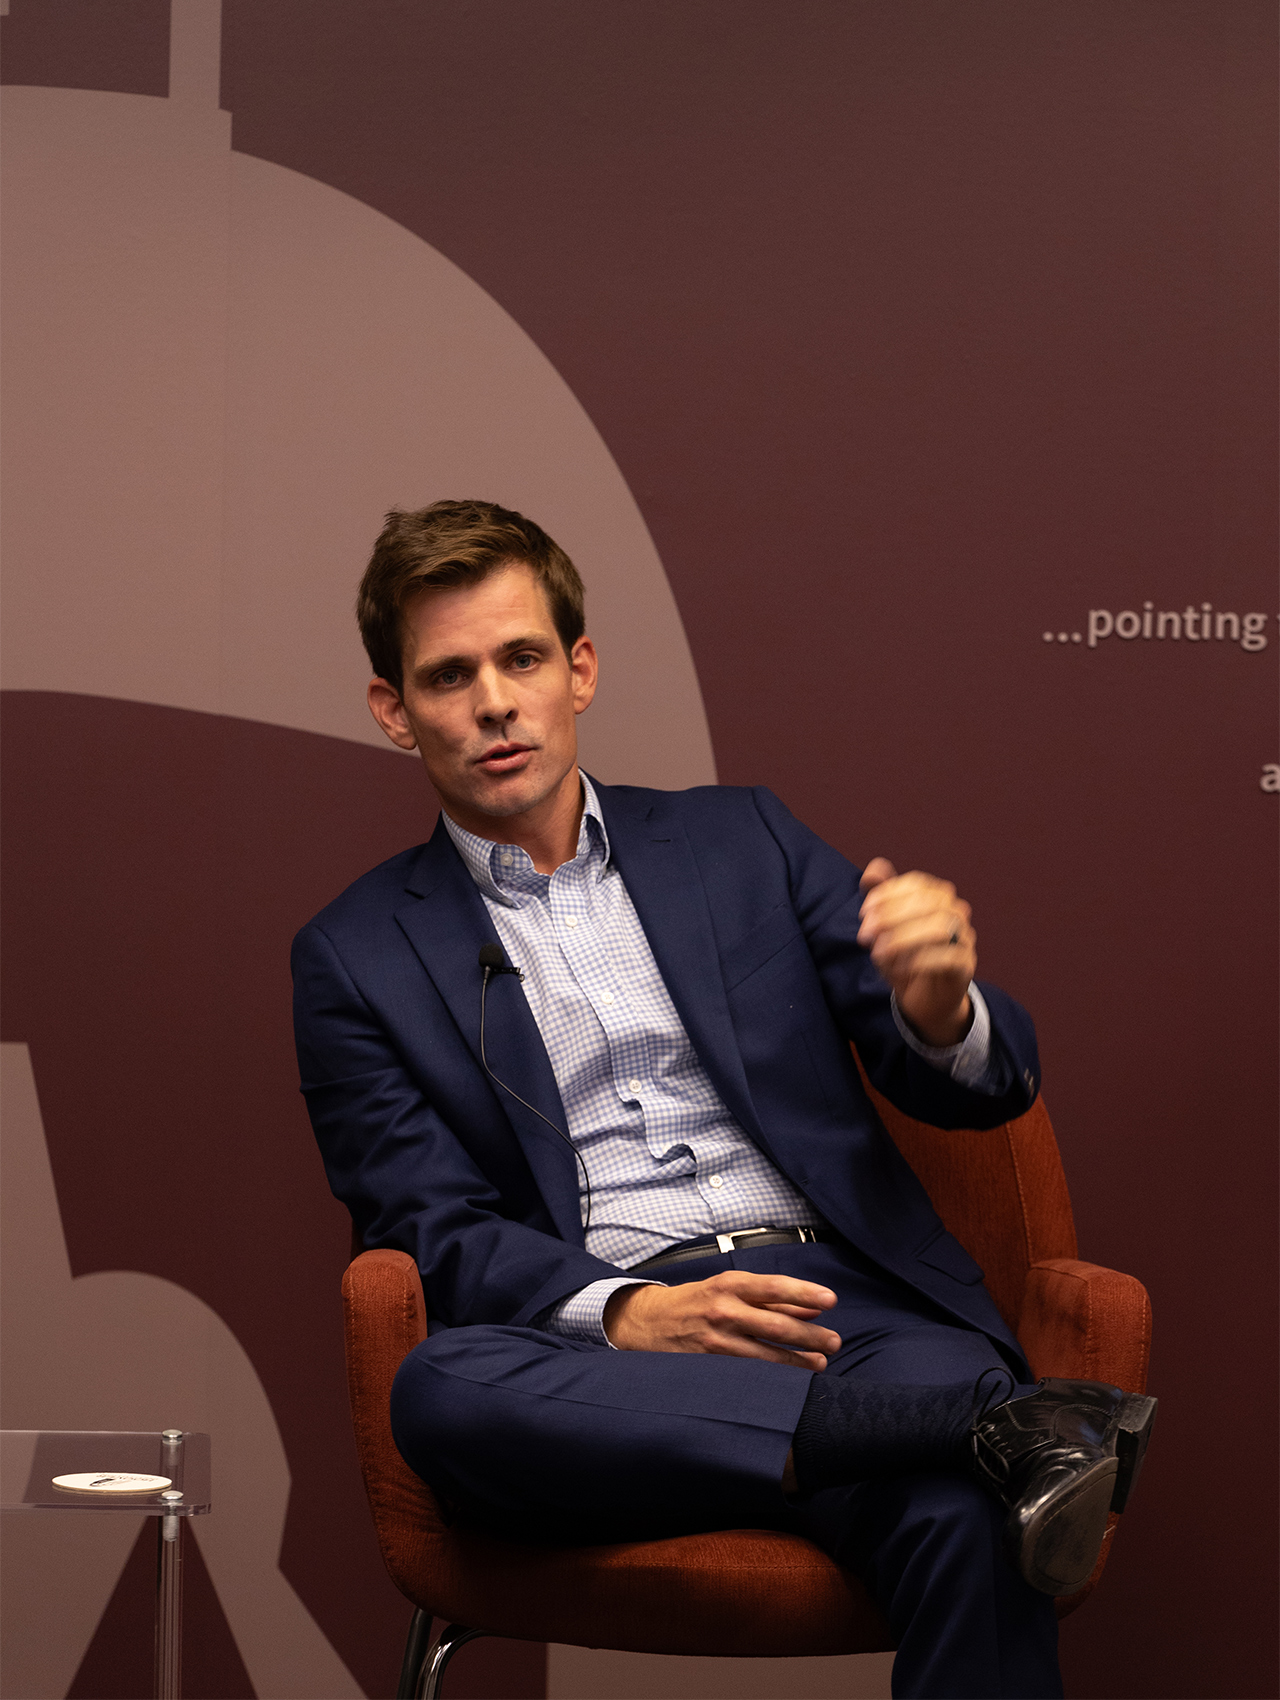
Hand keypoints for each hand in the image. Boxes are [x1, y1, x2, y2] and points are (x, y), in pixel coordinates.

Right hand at [603, 1273, 840, 1369]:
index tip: (831, 1300)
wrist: (645, 1322)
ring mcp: (715, 1341)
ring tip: (821, 1364)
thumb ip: (771, 1298)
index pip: (773, 1287)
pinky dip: (773, 1378)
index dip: (804, 1293)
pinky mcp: (709, 1365)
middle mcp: (722, 1310)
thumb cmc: (694, 1302)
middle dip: (810, 1335)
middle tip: (835, 1341)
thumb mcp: (728, 1289)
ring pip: (765, 1355)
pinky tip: (791, 1383)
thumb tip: (813, 1305)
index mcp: (728, 1284)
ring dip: (798, 1362)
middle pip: (776, 1325)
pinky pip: (748, 1374)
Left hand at [857, 857, 975, 1045]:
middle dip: (891, 916)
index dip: (887, 894)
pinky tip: (899, 968)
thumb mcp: (885, 926)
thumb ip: (880, 895)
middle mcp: (956, 911)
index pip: (916, 883)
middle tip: (865, 935)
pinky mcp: (966, 964)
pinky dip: (920, 961)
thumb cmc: (904, 954)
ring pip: (942, 927)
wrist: (924, 997)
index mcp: (937, 895)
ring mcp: (965, 937)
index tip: (864, 913)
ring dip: (904, 938)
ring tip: (879, 953)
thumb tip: (872, 871)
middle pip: (928, 902)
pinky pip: (949, 957)